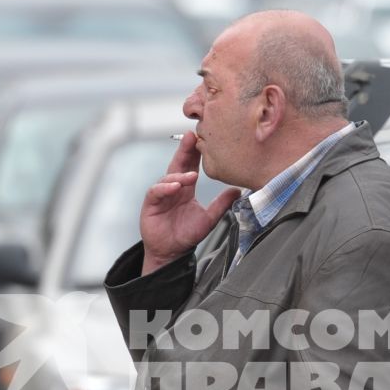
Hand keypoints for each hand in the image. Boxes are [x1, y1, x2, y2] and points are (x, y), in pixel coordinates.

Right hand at [141, 132, 238, 275]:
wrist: (171, 252)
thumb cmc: (186, 235)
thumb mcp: (209, 219)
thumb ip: (221, 204)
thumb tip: (238, 191)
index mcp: (186, 188)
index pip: (190, 165)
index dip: (195, 152)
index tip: (204, 138)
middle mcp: (173, 188)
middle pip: (178, 164)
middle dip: (184, 150)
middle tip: (192, 136)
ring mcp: (161, 194)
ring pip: (168, 177)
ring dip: (179, 175)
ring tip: (192, 176)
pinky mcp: (151, 204)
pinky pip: (156, 191)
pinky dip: (165, 188)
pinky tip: (175, 187)